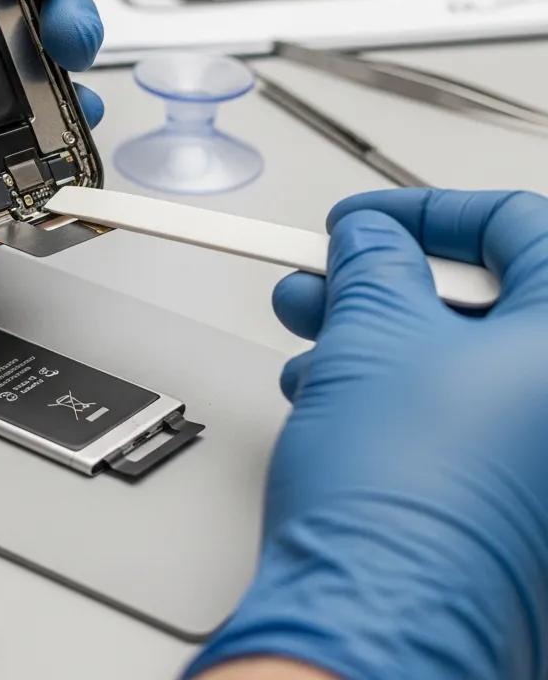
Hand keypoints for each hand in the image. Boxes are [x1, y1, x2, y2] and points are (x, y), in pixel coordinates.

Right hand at [189, 189, 547, 679]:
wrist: (374, 621)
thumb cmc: (401, 498)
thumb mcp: (373, 335)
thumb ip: (378, 263)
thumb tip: (373, 238)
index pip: (518, 227)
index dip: (429, 212)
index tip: (369, 220)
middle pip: (487, 300)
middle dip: (387, 279)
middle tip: (328, 273)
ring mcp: (540, 460)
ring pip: (462, 361)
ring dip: (376, 334)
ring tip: (308, 334)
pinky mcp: (510, 502)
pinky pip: (457, 416)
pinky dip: (392, 391)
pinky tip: (330, 392)